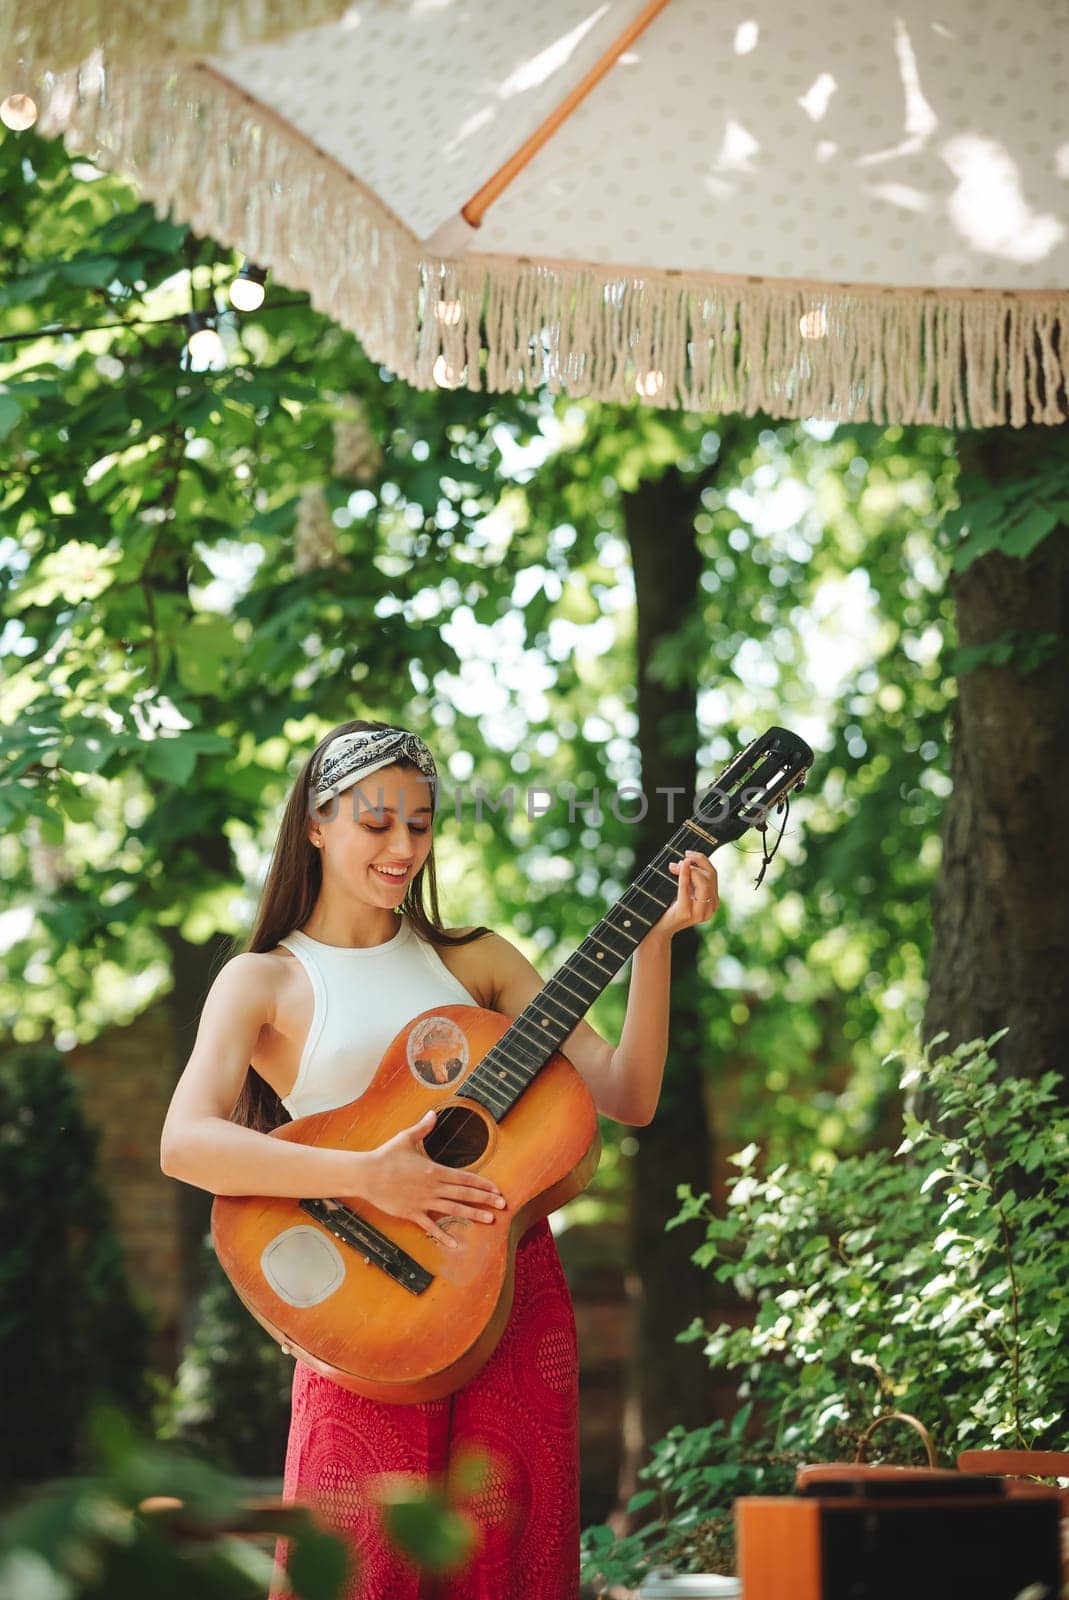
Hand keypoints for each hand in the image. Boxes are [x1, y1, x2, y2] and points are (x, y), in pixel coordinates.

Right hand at [354, 1109, 506, 1249]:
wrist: (367, 1175)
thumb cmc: (386, 1156)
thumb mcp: (406, 1138)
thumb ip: (423, 1128)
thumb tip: (432, 1113)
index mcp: (435, 1170)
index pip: (465, 1177)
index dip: (482, 1183)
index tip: (496, 1188)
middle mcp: (433, 1187)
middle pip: (465, 1194)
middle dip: (485, 1200)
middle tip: (503, 1205)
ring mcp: (424, 1202)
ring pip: (454, 1210)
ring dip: (473, 1215)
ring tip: (490, 1220)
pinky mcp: (412, 1213)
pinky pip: (431, 1227)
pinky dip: (443, 1236)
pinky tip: (455, 1244)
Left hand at [659, 850, 719, 937]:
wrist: (657, 930)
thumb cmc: (669, 910)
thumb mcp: (685, 892)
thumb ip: (691, 880)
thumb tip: (687, 860)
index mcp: (713, 903)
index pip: (713, 876)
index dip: (702, 861)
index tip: (688, 854)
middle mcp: (710, 909)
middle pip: (711, 876)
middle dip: (697, 862)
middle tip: (683, 856)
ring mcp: (700, 913)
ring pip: (703, 882)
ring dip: (689, 869)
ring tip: (674, 865)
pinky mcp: (686, 912)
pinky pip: (686, 888)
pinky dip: (683, 875)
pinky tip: (679, 866)